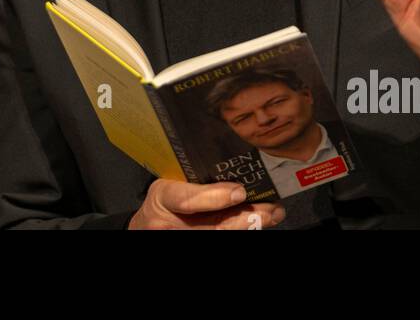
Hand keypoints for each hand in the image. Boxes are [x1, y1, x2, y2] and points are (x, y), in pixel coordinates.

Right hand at [127, 179, 285, 229]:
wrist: (147, 226)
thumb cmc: (162, 201)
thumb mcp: (170, 182)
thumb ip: (196, 181)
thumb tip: (235, 177)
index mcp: (161, 197)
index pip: (185, 199)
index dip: (213, 198)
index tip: (239, 192)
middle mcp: (168, 224)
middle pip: (212, 227)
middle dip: (245, 218)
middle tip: (269, 208)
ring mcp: (179, 237)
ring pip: (220, 235)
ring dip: (250, 226)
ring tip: (272, 214)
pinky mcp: (190, 242)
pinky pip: (220, 236)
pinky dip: (241, 229)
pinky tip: (257, 223)